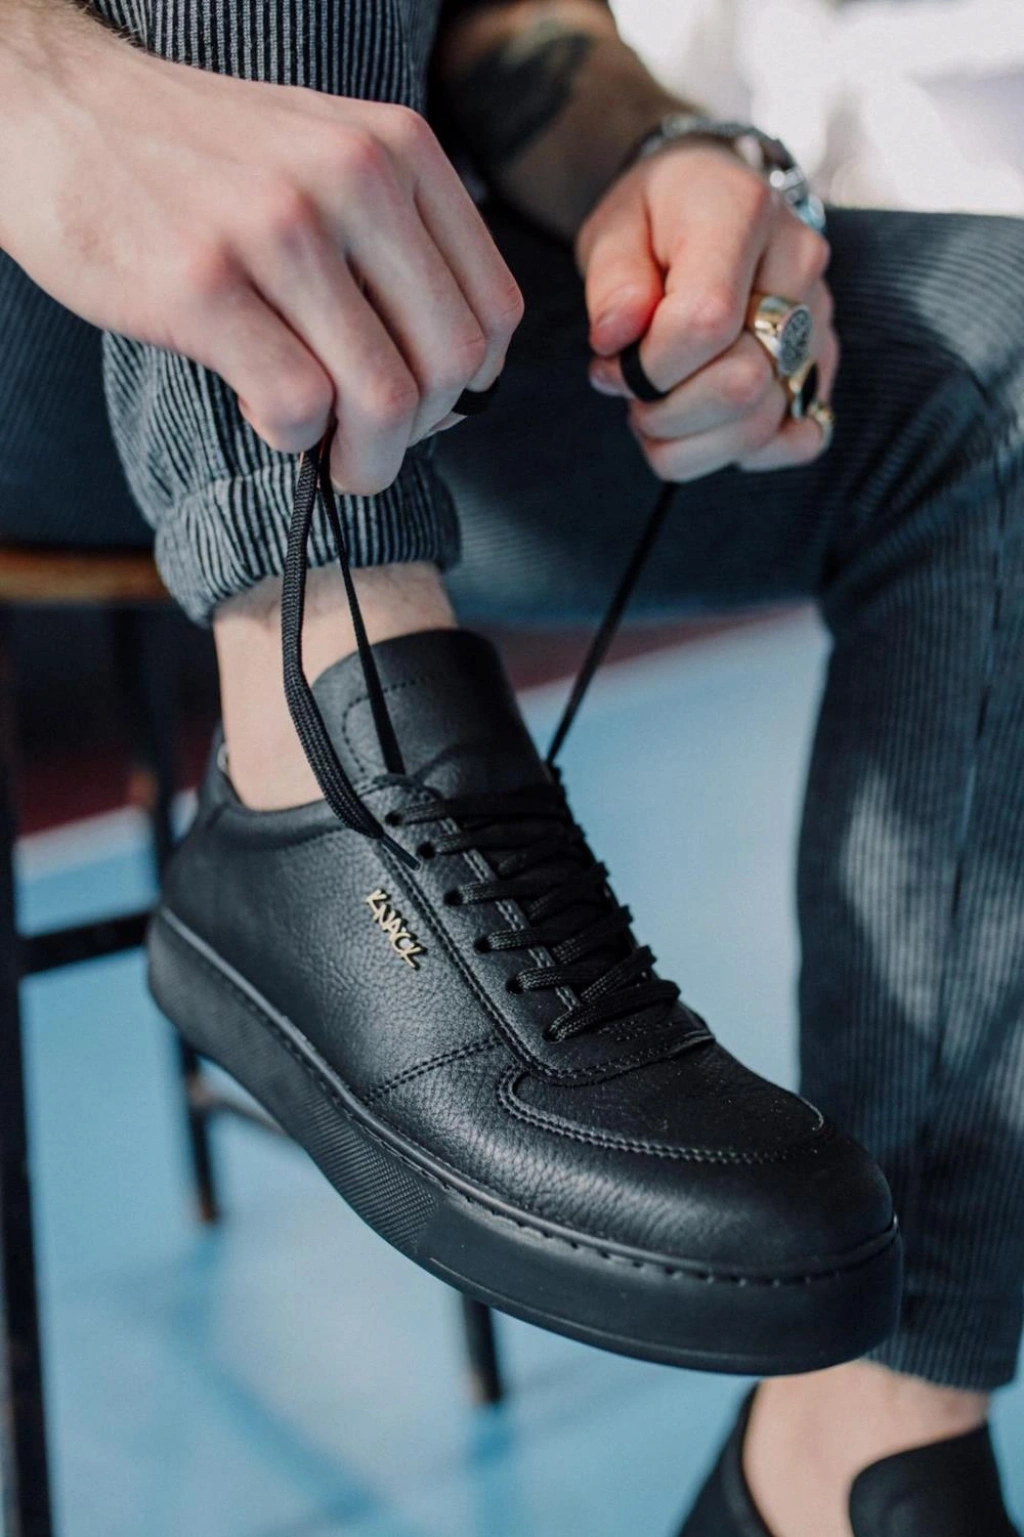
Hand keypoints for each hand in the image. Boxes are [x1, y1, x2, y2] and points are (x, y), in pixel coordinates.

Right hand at [0, 7, 523, 492]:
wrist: (55, 111)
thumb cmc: (198, 161)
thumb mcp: (325, 156)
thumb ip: (397, 238)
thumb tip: (457, 376)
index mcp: (398, 149)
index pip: (494, 309)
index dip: (470, 387)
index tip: (425, 408)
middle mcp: (351, 178)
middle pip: (450, 364)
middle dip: (420, 436)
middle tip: (371, 451)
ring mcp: (276, 228)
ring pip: (383, 398)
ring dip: (363, 459)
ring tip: (326, 452)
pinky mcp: (200, 284)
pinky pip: (299, 408)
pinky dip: (293, 440)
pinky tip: (263, 413)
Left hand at [574, 140, 837, 479]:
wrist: (708, 201)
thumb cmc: (656, 219)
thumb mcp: (613, 230)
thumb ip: (612, 282)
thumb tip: (616, 338)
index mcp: (743, 214)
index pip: (706, 323)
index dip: (649, 366)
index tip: (611, 362)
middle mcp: (798, 266)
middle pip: (742, 385)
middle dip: (666, 411)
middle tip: (631, 390)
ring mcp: (819, 320)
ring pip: (765, 425)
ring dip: (692, 440)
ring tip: (659, 408)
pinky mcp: (824, 364)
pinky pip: (802, 440)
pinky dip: (743, 452)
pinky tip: (704, 427)